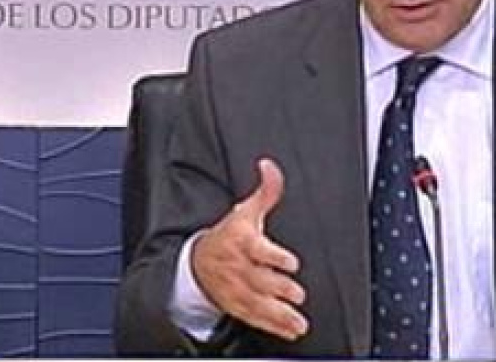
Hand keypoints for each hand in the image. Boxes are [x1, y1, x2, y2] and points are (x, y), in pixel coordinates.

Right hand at [192, 158, 307, 340]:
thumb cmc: (229, 235)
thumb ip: (265, 191)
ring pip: (258, 304)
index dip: (274, 257)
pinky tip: (292, 329)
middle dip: (278, 288)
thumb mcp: (245, 211)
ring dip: (279, 314)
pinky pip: (256, 318)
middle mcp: (239, 268)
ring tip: (299, 321)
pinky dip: (274, 326)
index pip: (257, 249)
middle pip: (259, 279)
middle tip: (297, 293)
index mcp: (241, 242)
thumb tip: (270, 166)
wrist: (196, 263)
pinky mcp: (239, 307)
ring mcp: (238, 290)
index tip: (291, 262)